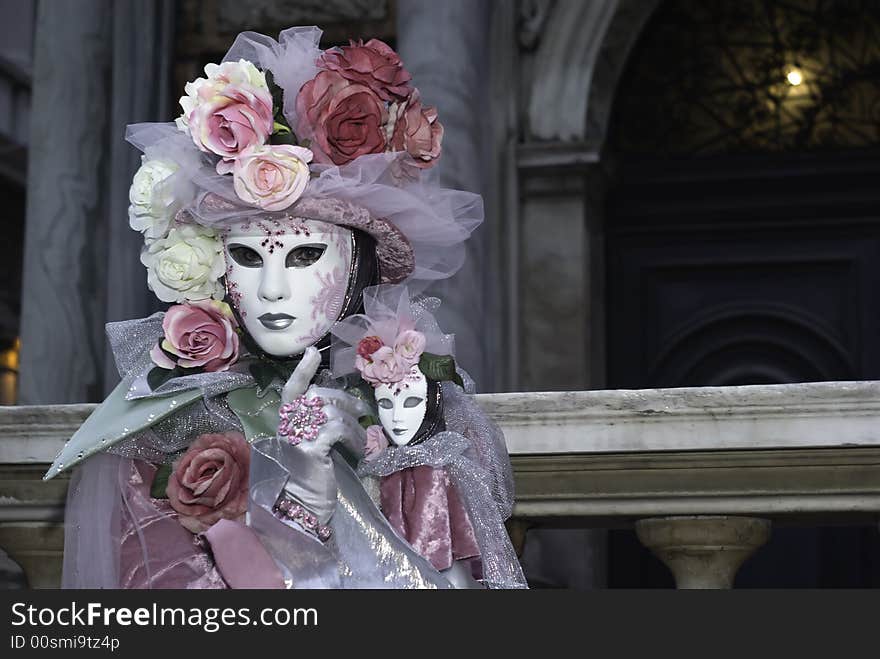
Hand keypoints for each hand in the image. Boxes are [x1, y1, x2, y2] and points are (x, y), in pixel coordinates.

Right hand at [276, 347, 369, 523]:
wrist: (301, 510)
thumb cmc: (311, 479)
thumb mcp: (316, 446)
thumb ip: (320, 425)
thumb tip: (348, 407)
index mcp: (286, 424)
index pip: (292, 390)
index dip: (302, 371)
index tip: (311, 352)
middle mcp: (287, 427)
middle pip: (318, 397)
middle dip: (345, 400)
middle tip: (363, 411)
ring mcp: (296, 439)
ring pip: (332, 413)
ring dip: (355, 425)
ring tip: (365, 441)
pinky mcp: (309, 452)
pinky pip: (337, 430)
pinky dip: (355, 437)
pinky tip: (362, 450)